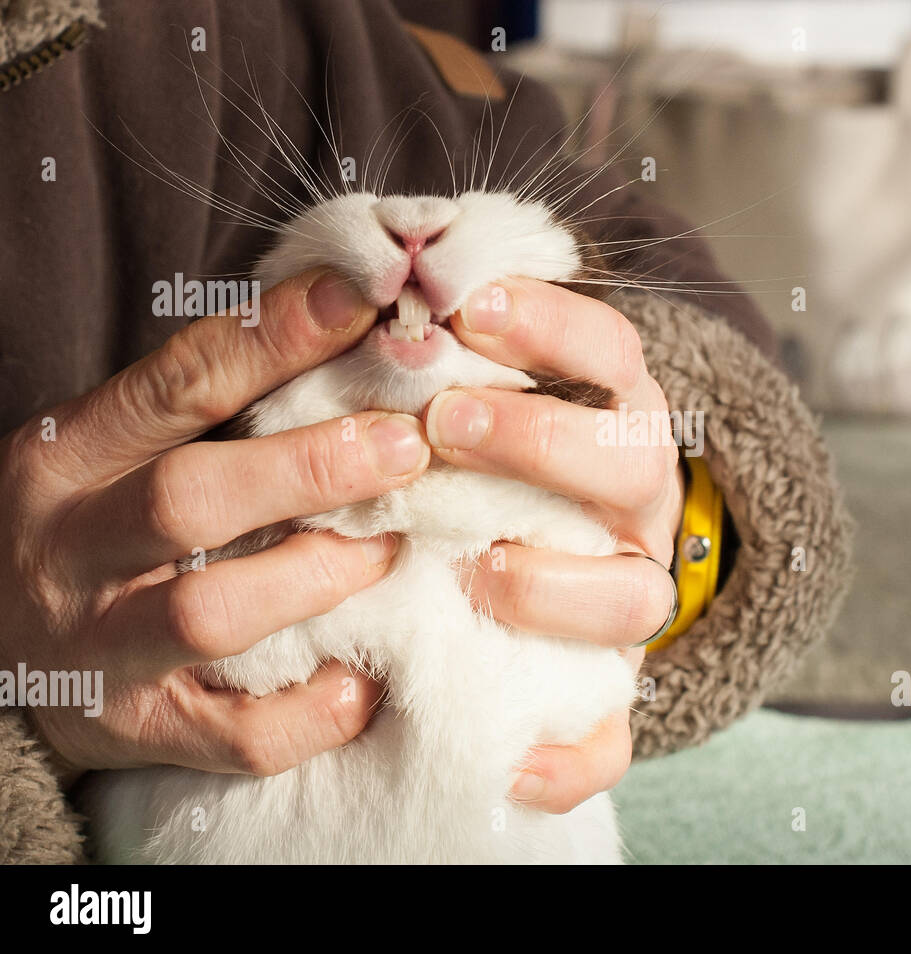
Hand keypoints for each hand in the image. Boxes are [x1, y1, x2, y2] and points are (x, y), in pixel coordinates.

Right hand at [0, 269, 432, 778]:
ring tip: (391, 551)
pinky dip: (315, 709)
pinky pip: (240, 736)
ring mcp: (103, 650)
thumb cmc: (89, 527)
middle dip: (311, 468)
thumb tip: (355, 325)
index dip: (275, 338)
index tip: (362, 301)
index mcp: (68, 457)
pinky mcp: (142, 731)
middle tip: (407, 446)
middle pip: (191, 500)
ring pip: (214, 615)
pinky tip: (364, 675)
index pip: (177, 384)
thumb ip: (209, 403)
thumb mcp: (114, 450)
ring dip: (320, 578)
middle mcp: (73, 551)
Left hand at [430, 278, 682, 811]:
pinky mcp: (605, 694)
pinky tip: (507, 762)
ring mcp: (626, 598)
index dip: (552, 324)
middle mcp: (632, 507)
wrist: (523, 587)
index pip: (612, 353)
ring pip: (638, 599)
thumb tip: (354, 274)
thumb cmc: (471, 473)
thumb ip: (433, 349)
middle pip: (634, 463)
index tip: (465, 305)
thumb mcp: (462, 400)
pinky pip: (611, 740)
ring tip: (476, 572)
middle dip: (544, 438)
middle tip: (449, 421)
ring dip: (558, 583)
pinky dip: (569, 757)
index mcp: (607, 420)